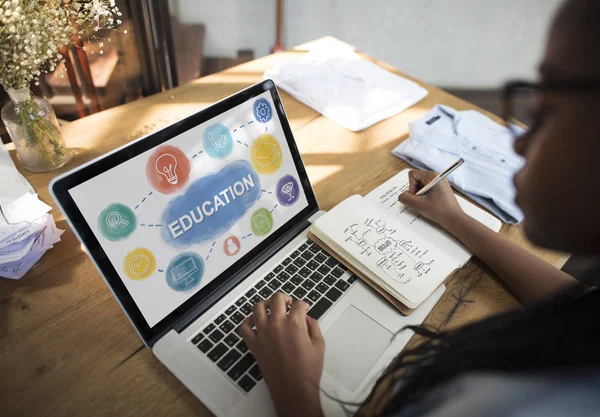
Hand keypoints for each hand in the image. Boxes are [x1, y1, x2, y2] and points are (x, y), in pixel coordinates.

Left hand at [239, 292, 324, 416]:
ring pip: (258, 307)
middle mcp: (276, 325)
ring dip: (266, 304)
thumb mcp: (319, 344)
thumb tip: (306, 318)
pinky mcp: (254, 344)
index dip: (303, 304)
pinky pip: (244, 327)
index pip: (298, 304)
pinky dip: (248, 321)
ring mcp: (262, 333)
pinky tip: (254, 321)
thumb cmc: (307, 370)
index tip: (304, 308)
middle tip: (288, 302)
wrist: (293, 389)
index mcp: (294, 324)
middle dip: (285, 298)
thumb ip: (313, 326)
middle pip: (277, 299)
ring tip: (271, 307)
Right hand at [398, 169, 464, 227]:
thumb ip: (405, 198)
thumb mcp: (418, 205)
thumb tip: (402, 195)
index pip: (412, 175)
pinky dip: (425, 196)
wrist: (454, 219)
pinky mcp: (441, 188)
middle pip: (417, 179)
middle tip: (422, 201)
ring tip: (427, 203)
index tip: (417, 197)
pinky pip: (427, 189)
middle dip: (416, 191)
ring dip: (420, 195)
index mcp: (432, 176)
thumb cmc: (438, 210)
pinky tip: (431, 204)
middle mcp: (436, 176)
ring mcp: (440, 182)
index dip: (411, 186)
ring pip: (421, 185)